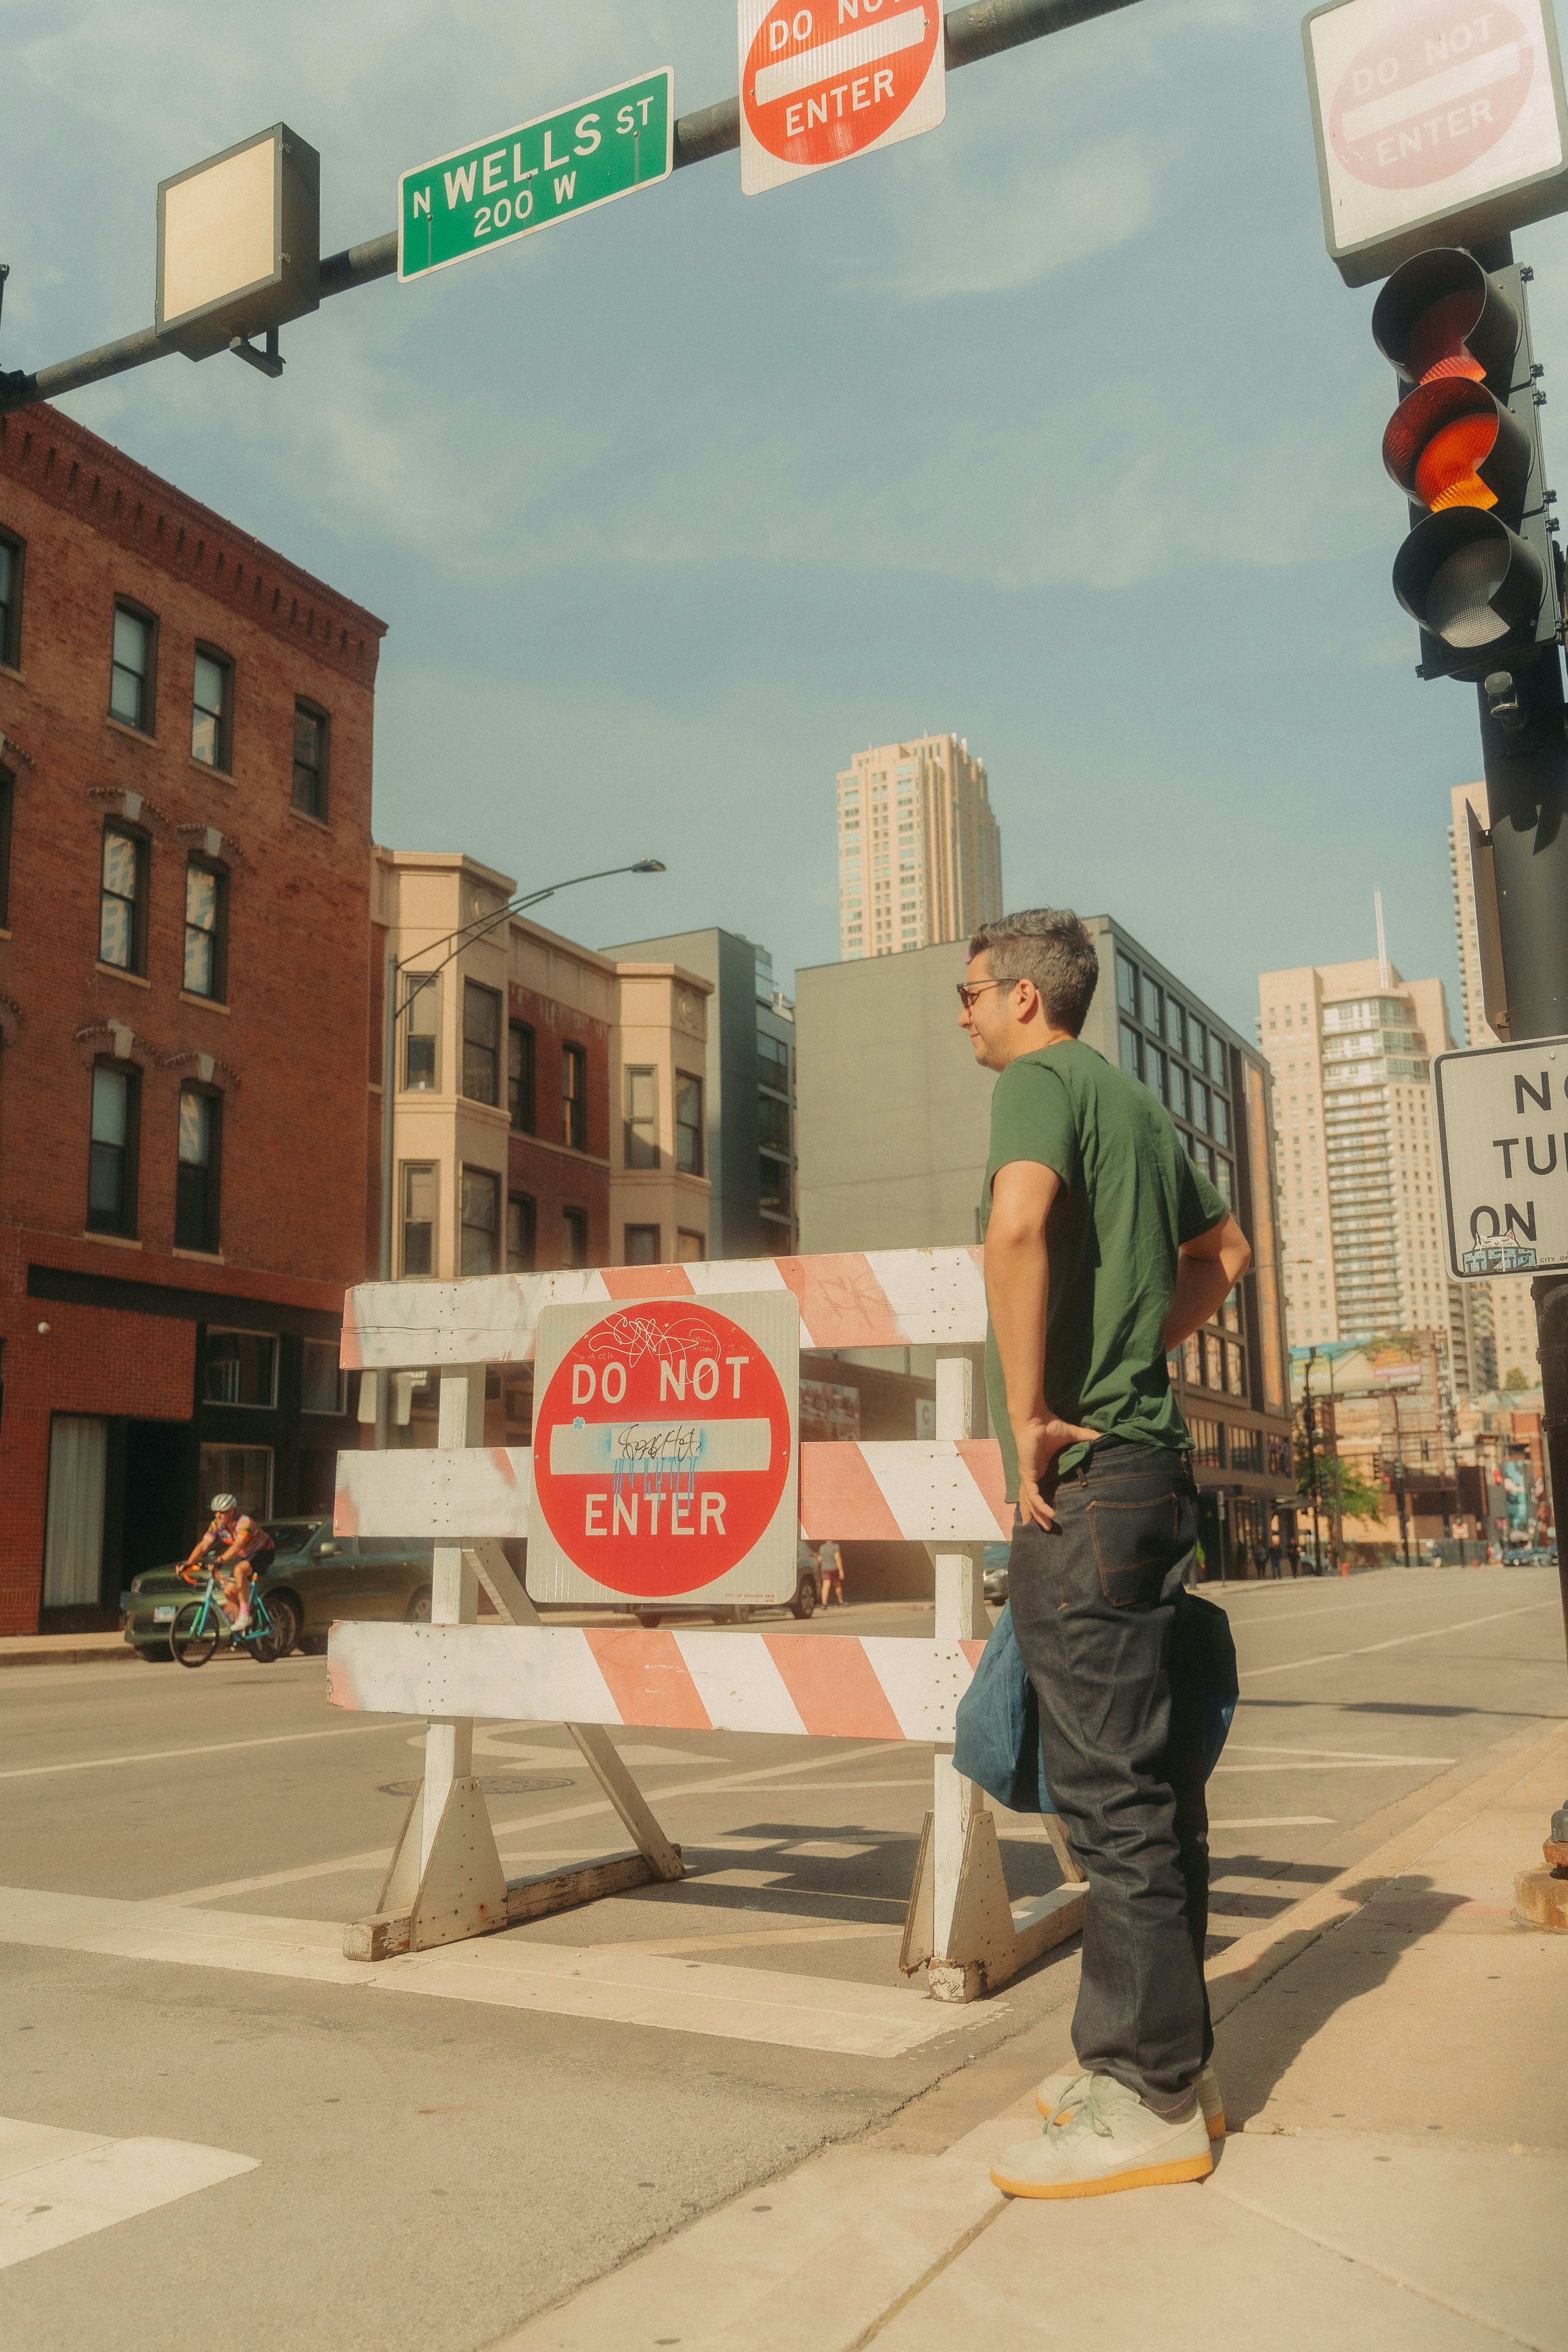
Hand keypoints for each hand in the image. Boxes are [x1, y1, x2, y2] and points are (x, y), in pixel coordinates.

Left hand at [1012, 1408, 1099, 1530]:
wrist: (1035, 1418)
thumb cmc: (1049, 1425)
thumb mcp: (1072, 1435)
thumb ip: (1086, 1438)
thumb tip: (1102, 1437)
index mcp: (1040, 1468)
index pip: (1040, 1489)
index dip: (1042, 1501)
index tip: (1052, 1513)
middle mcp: (1033, 1474)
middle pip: (1032, 1499)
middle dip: (1037, 1514)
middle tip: (1047, 1529)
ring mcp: (1029, 1475)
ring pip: (1031, 1501)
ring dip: (1038, 1515)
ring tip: (1047, 1527)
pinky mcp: (1028, 1474)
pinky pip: (1032, 1494)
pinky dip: (1039, 1505)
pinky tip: (1048, 1514)